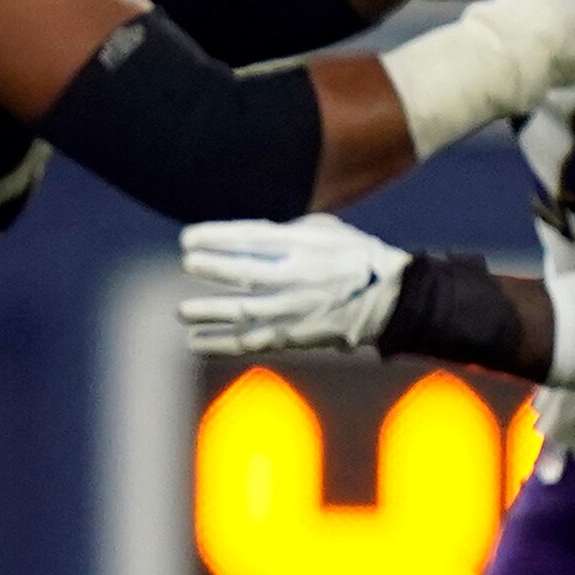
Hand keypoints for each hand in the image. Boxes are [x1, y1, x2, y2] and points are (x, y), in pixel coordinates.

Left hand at [178, 215, 408, 356]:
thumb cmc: (354, 258)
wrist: (393, 299)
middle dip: (215, 269)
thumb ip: (287, 230)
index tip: (189, 238)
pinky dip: (220, 344)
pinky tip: (194, 342)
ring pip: (246, 312)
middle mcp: (302, 279)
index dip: (219, 237)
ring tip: (182, 312)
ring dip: (210, 312)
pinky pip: (253, 342)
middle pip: (250, 274)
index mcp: (309, 247)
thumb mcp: (327, 232)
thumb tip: (243, 233)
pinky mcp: (296, 336)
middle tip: (187, 263)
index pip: (255, 239)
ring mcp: (298, 310)